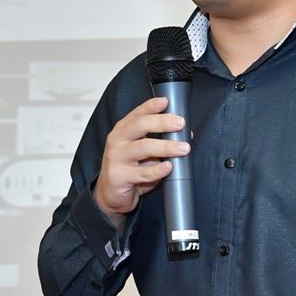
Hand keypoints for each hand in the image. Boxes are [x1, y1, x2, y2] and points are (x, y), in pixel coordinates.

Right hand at [93, 96, 190, 225]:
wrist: (110, 194)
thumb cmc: (129, 169)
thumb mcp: (143, 151)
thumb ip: (160, 141)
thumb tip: (186, 133)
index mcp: (123, 130)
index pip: (137, 113)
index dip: (151, 106)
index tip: (166, 102)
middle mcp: (117, 140)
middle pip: (139, 126)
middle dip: (162, 122)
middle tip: (180, 123)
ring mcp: (116, 158)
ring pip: (142, 148)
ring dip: (165, 147)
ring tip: (183, 148)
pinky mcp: (118, 176)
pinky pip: (141, 173)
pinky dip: (157, 170)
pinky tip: (168, 167)